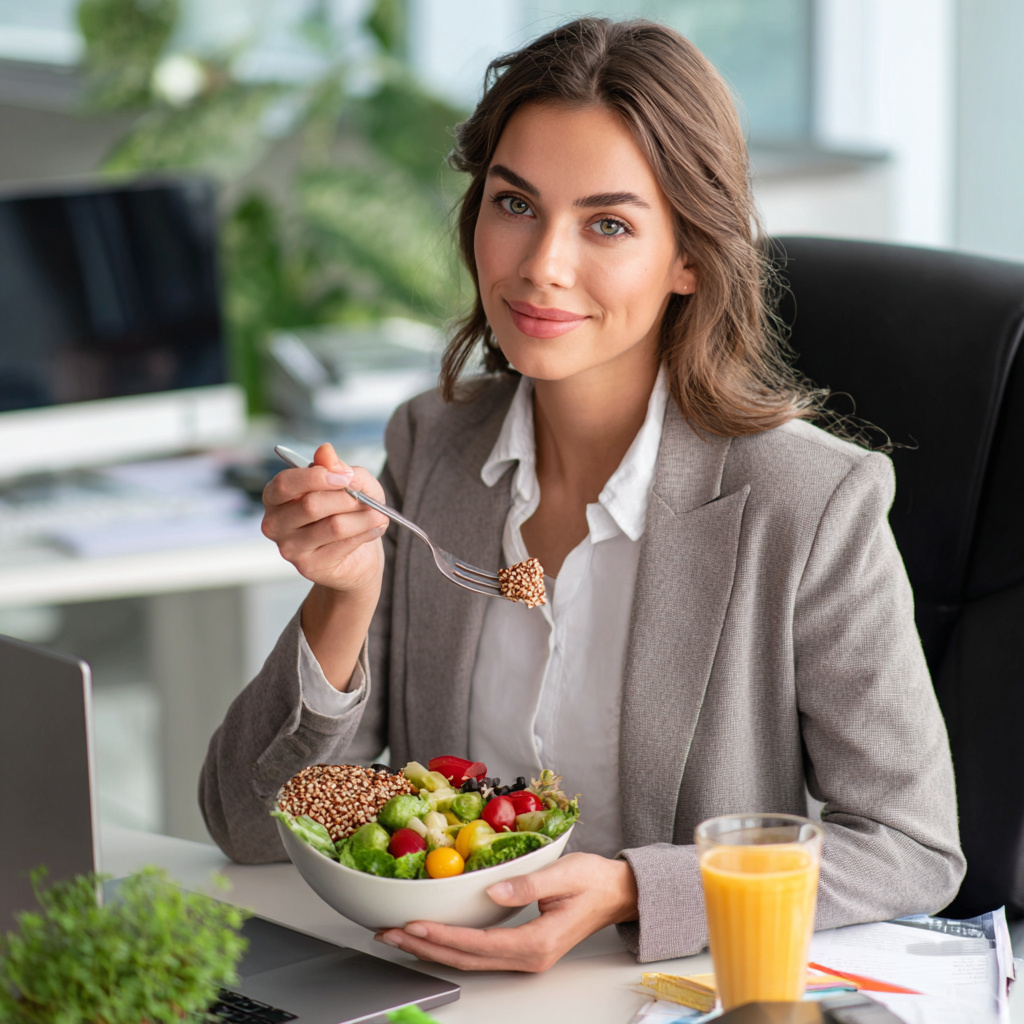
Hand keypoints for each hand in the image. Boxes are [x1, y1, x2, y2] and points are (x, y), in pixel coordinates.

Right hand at [262, 442, 388, 595]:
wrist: (356, 556)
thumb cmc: (347, 512)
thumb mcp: (350, 483)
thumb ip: (337, 466)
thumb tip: (325, 450)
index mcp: (276, 496)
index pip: (286, 483)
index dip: (317, 477)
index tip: (347, 476)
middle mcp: (275, 523)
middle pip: (310, 505)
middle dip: (346, 498)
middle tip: (367, 497)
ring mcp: (289, 548)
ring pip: (332, 526)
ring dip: (362, 517)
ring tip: (380, 514)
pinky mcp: (309, 567)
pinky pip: (343, 545)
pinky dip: (366, 533)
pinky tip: (377, 527)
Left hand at [374, 852, 638, 971]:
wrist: (617, 893)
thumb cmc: (594, 880)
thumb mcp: (565, 874)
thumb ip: (529, 884)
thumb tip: (493, 890)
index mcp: (538, 943)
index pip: (480, 944)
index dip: (445, 937)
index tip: (415, 926)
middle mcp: (529, 958)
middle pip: (467, 959)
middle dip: (425, 948)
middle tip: (389, 934)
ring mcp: (524, 957)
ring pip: (469, 960)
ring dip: (432, 949)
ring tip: (399, 937)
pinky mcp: (521, 949)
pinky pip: (479, 954)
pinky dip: (449, 946)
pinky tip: (431, 937)